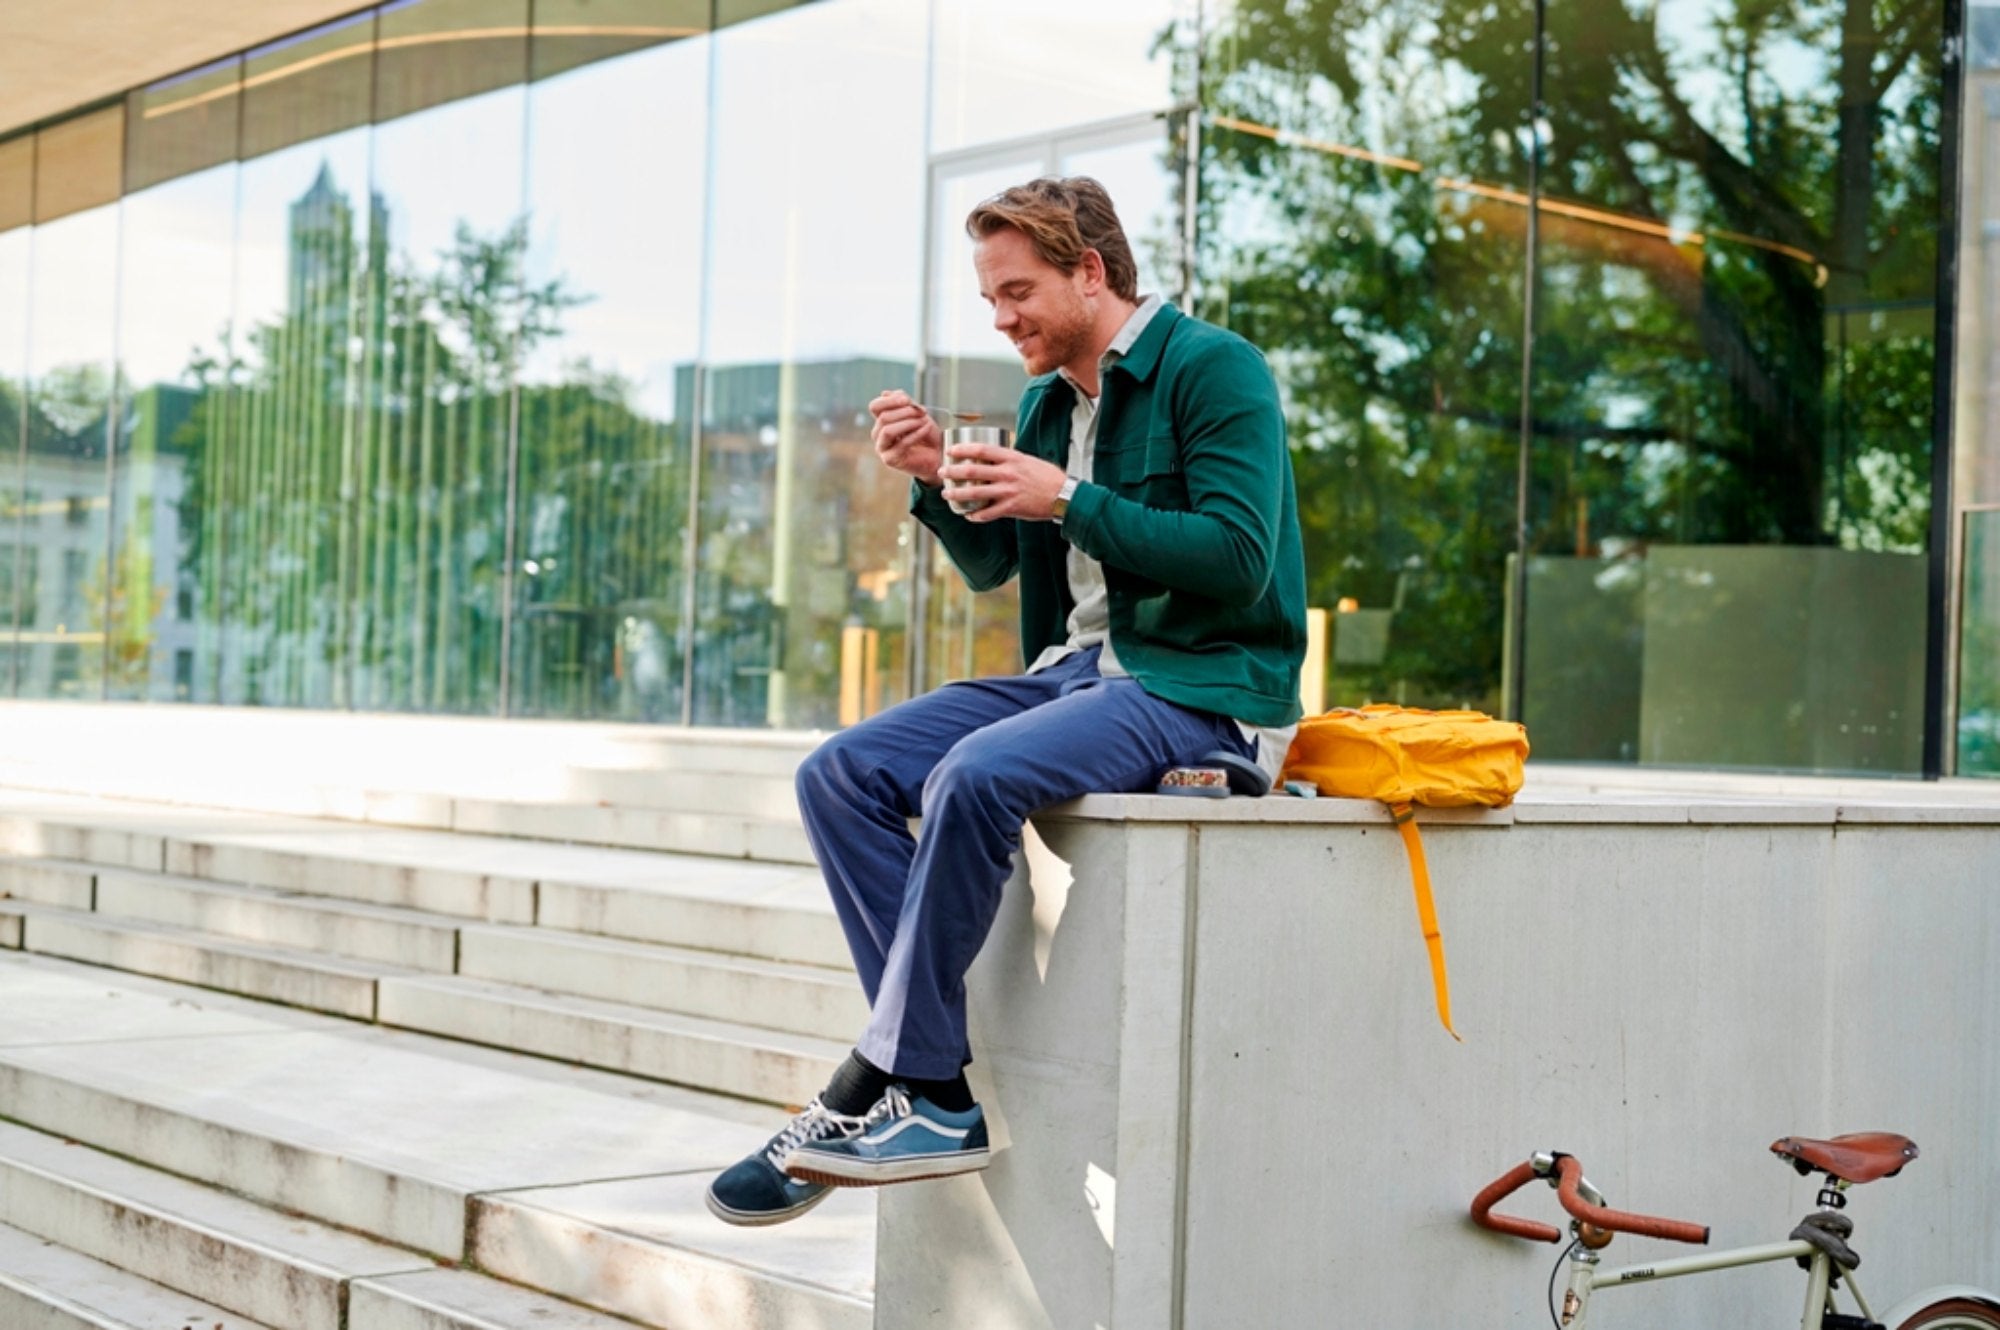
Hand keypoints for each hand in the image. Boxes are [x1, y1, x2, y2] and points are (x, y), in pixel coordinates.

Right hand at [869, 390, 943, 485]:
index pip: (875, 407)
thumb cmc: (927, 433)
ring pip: (887, 430)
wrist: (938, 454)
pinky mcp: (890, 460)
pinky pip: (901, 444)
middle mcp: (878, 434)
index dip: (889, 401)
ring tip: (923, 421)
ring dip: (908, 423)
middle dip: (905, 412)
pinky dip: (916, 434)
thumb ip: (904, 403)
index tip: (906, 400)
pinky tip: (926, 428)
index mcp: (882, 421)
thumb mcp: (917, 413)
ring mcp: (882, 448)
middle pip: (883, 417)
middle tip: (922, 412)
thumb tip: (885, 393)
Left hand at [940, 443, 1068, 522]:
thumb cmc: (1046, 477)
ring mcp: (1009, 491)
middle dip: (953, 472)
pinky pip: (988, 513)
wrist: (1063, 495)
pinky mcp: (1012, 508)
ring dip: (958, 495)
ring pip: (976, 492)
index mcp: (1012, 458)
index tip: (950, 450)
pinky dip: (976, 515)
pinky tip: (968, 515)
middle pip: (973, 470)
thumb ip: (1009, 459)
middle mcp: (1008, 473)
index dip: (963, 449)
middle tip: (942, 473)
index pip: (982, 450)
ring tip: (947, 496)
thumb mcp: (1027, 460)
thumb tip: (991, 458)